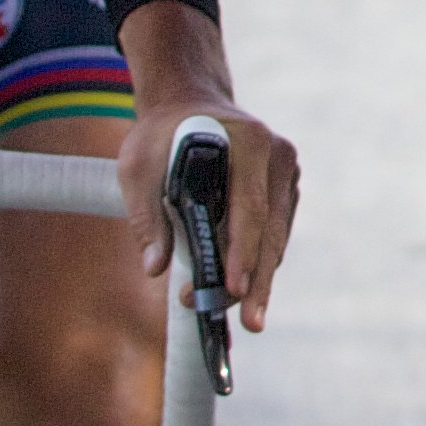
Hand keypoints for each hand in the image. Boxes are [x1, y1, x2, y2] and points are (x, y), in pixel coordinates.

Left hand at [123, 98, 302, 330]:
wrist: (187, 102)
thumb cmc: (160, 134)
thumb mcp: (139, 166)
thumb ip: (147, 214)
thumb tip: (155, 266)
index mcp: (249, 143)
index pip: (251, 207)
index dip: (243, 251)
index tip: (234, 288)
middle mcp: (279, 156)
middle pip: (272, 230)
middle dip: (259, 281)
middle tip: (251, 324)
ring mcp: (286, 172)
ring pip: (277, 237)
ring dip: (260, 278)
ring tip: (244, 318)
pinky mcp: (284, 188)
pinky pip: (275, 232)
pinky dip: (259, 261)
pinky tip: (244, 290)